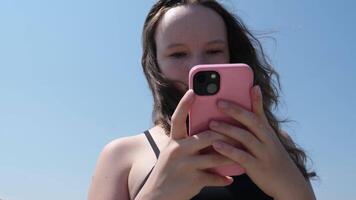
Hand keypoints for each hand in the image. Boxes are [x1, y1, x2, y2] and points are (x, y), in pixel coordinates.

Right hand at [136, 89, 239, 199]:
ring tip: (242, 153)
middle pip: (207, 136)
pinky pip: (214, 177)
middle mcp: (178, 150)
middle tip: (238, 131)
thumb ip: (186, 143)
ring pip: (216, 156)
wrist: (157, 197)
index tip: (193, 90)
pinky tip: (230, 178)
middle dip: (226, 134)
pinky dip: (223, 178)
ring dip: (231, 156)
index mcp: (173, 141)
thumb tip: (208, 133)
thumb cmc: (168, 172)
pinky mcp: (192, 181)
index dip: (185, 104)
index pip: (178, 118)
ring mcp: (185, 166)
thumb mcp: (172, 154)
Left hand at [208, 85, 314, 199]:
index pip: (261, 113)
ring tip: (211, 123)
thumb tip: (255, 114)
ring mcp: (263, 153)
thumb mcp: (270, 141)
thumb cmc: (273, 160)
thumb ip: (260, 128)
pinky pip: (241, 156)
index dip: (257, 100)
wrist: (288, 184)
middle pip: (252, 121)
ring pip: (245, 137)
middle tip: (218, 102)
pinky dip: (228, 150)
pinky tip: (216, 145)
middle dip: (235, 110)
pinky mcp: (257, 167)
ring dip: (228, 129)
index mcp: (268, 133)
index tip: (253, 86)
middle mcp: (267, 140)